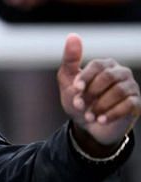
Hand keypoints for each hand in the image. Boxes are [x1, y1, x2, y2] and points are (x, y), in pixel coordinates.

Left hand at [58, 33, 140, 150]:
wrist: (88, 125)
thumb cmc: (79, 100)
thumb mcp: (68, 82)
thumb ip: (70, 60)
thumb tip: (72, 35)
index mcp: (105, 65)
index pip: (98, 65)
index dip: (85, 77)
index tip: (75, 89)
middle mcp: (121, 73)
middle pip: (108, 77)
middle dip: (90, 93)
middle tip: (80, 105)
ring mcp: (130, 87)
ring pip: (118, 91)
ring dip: (99, 106)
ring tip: (89, 116)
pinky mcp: (136, 103)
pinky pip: (128, 105)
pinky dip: (112, 114)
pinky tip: (101, 120)